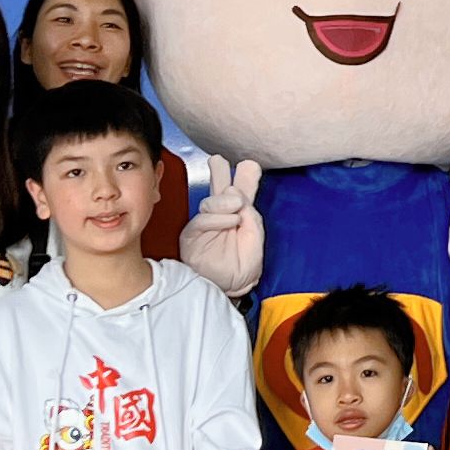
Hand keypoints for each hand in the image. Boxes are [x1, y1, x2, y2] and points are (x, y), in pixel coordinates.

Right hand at [178, 159, 264, 296]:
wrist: (231, 288)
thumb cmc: (243, 268)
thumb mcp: (255, 240)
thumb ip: (250, 217)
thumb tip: (237, 194)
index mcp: (239, 216)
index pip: (241, 192)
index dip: (245, 177)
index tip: (250, 165)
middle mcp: (221, 216)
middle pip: (219, 189)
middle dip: (219, 172)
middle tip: (219, 160)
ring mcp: (206, 225)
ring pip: (210, 202)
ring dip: (224, 201)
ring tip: (237, 206)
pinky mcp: (193, 235)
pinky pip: (202, 220)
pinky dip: (217, 218)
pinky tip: (230, 220)